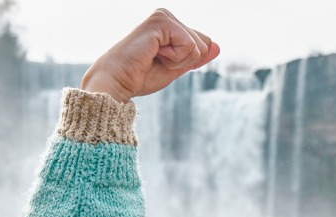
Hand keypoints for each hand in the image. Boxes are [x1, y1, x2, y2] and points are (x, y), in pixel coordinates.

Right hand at [81, 9, 219, 102]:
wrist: (118, 81)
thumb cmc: (140, 76)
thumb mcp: (177, 67)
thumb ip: (196, 57)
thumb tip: (217, 47)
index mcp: (170, 25)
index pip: (202, 43)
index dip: (187, 62)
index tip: (161, 62)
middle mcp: (166, 16)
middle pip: (203, 45)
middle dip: (184, 61)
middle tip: (157, 61)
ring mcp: (163, 16)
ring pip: (197, 46)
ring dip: (178, 61)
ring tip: (154, 57)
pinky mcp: (161, 21)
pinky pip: (188, 46)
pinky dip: (174, 58)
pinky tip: (154, 54)